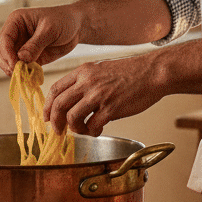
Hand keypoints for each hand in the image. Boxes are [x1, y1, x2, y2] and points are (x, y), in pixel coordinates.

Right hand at [0, 5, 82, 75]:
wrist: (77, 27)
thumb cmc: (63, 20)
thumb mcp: (50, 29)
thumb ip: (36, 44)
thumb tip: (21, 58)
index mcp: (16, 21)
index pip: (4, 39)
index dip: (7, 54)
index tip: (15, 65)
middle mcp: (15, 34)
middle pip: (1, 52)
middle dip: (7, 64)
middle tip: (19, 73)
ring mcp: (21, 47)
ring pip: (8, 62)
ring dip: (14, 71)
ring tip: (26, 77)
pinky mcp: (29, 58)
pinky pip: (21, 69)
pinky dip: (24, 75)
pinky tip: (31, 79)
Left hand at [44, 56, 163, 135]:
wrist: (153, 72)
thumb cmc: (131, 72)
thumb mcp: (102, 69)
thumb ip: (86, 81)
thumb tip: (73, 100)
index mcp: (83, 71)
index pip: (55, 89)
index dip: (47, 107)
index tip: (47, 118)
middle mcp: (88, 82)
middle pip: (59, 105)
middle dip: (56, 122)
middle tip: (59, 132)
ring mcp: (99, 95)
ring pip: (72, 118)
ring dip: (75, 129)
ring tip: (85, 130)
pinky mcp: (112, 108)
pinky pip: (93, 126)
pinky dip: (92, 132)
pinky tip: (98, 130)